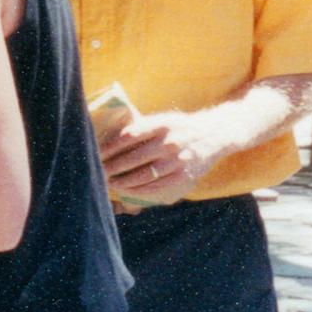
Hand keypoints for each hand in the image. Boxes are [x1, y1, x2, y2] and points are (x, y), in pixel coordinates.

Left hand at [98, 110, 219, 205]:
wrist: (214, 135)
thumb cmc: (180, 128)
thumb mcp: (163, 120)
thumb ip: (141, 128)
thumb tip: (111, 141)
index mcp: (161, 125)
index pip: (129, 136)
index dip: (110, 146)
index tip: (96, 153)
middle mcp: (170, 142)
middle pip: (134, 158)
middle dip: (112, 167)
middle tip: (98, 172)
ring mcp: (178, 161)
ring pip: (144, 175)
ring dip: (123, 181)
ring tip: (109, 182)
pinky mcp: (184, 176)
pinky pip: (157, 187)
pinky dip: (139, 191)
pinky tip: (127, 190)